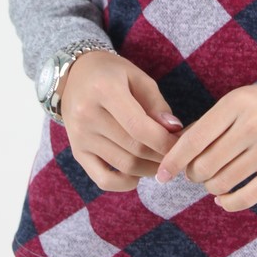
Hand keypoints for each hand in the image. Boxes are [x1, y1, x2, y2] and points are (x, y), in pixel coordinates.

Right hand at [59, 51, 182, 191]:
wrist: (75, 76)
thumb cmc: (112, 74)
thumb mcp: (137, 77)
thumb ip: (157, 104)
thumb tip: (174, 130)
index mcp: (104, 90)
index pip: (139, 127)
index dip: (164, 141)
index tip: (182, 144)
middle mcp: (87, 116)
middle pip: (134, 148)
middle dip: (162, 156)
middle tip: (177, 153)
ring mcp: (80, 137)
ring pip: (124, 166)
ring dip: (149, 169)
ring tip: (162, 160)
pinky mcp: (77, 152)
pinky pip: (103, 180)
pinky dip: (125, 183)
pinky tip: (138, 173)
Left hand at [155, 60, 256, 211]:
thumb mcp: (245, 98)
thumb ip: (215, 122)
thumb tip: (179, 150)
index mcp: (237, 103)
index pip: (192, 139)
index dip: (172, 161)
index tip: (161, 175)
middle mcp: (252, 125)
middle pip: (203, 166)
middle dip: (194, 175)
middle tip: (198, 173)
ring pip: (222, 183)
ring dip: (212, 188)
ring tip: (215, 181)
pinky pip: (246, 197)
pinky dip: (229, 202)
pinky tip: (225, 198)